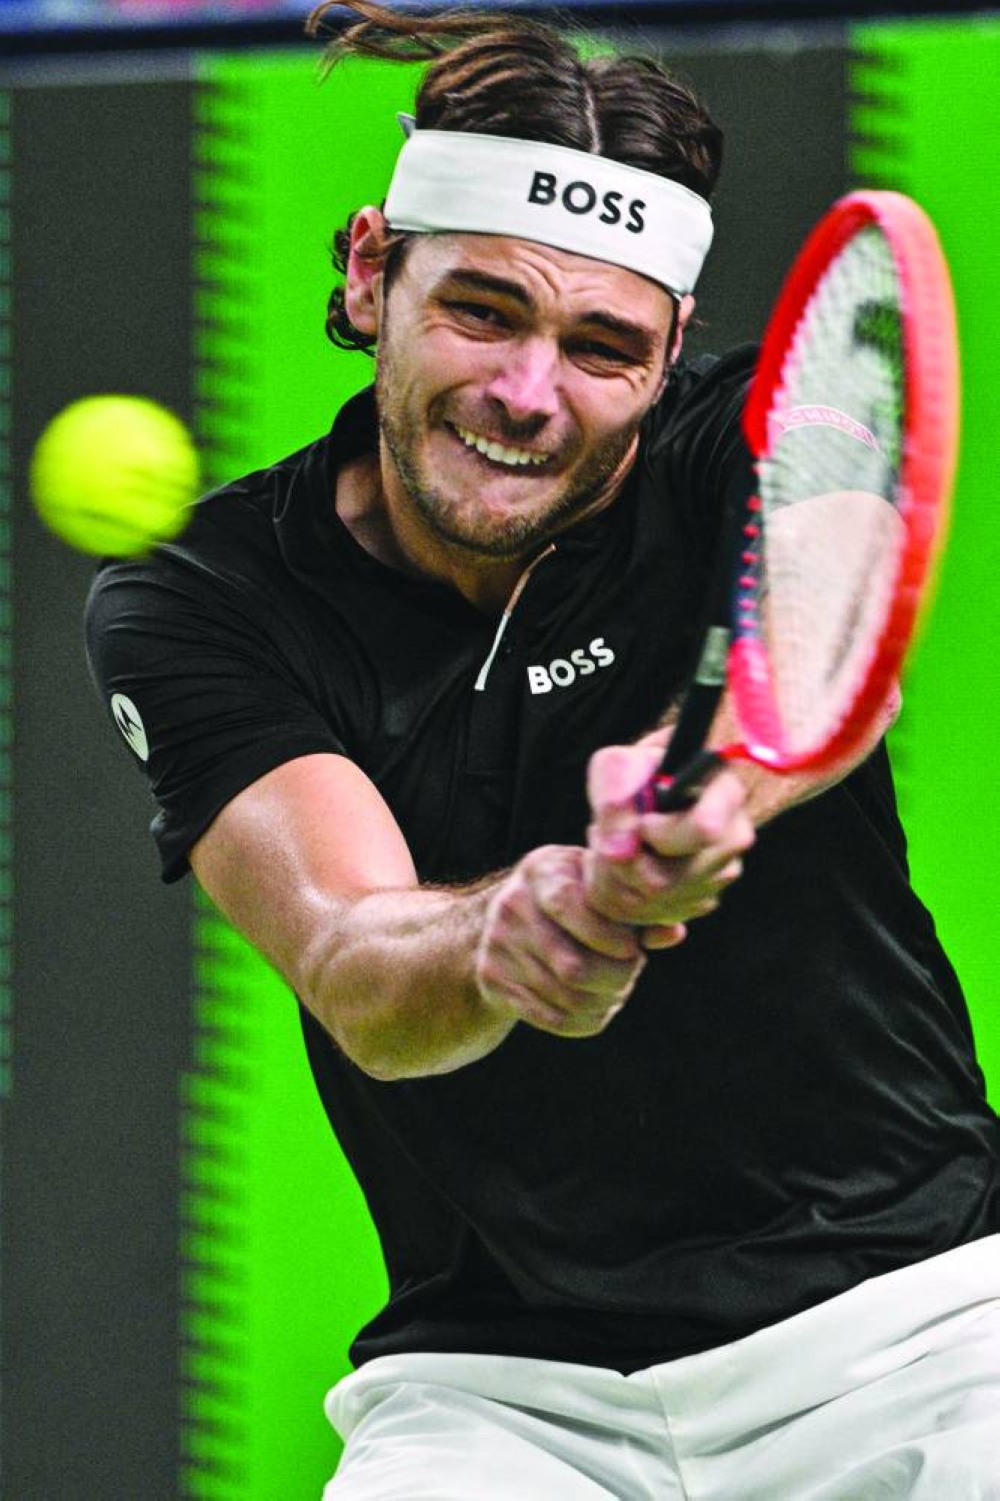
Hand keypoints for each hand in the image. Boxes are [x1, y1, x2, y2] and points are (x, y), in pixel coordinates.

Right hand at [475, 845, 646, 1037]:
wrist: (508, 917)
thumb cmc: (575, 895)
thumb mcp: (599, 886)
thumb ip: (636, 908)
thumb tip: (673, 933)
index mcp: (541, 872)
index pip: (569, 905)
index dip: (609, 936)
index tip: (634, 948)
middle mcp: (512, 906)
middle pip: (572, 967)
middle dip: (616, 977)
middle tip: (633, 969)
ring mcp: (498, 946)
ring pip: (566, 998)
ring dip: (605, 1000)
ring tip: (618, 986)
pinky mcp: (494, 980)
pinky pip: (552, 1018)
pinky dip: (586, 1019)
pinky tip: (599, 1004)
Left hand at [584, 740, 753, 945]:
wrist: (651, 789)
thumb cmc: (637, 771)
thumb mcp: (618, 765)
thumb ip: (615, 798)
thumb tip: (619, 853)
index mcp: (726, 794)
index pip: (704, 830)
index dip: (657, 833)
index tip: (643, 819)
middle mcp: (732, 841)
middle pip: (665, 882)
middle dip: (618, 863)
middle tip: (601, 832)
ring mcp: (717, 878)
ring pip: (649, 905)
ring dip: (610, 877)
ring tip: (610, 844)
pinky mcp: (696, 904)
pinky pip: (642, 918)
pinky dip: (615, 895)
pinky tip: (618, 865)